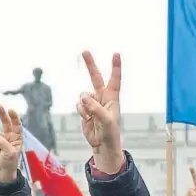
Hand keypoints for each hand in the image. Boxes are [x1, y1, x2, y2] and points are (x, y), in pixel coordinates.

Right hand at [0, 105, 22, 182]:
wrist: (1, 172)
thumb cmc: (10, 163)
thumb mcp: (10, 153)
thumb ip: (4, 143)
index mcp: (17, 138)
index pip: (17, 125)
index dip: (14, 117)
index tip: (11, 110)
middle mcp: (9, 137)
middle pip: (6, 123)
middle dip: (2, 114)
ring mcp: (1, 139)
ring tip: (0, 153)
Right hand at [77, 51, 124, 173]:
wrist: (102, 145)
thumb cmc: (110, 133)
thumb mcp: (106, 121)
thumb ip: (95, 108)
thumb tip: (84, 98)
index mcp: (112, 98)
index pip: (114, 79)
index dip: (115, 66)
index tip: (116, 53)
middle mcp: (102, 97)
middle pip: (95, 77)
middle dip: (90, 65)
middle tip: (84, 51)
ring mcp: (93, 103)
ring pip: (83, 95)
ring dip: (84, 105)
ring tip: (90, 117)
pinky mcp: (85, 110)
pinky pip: (78, 104)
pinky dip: (81, 111)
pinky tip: (87, 119)